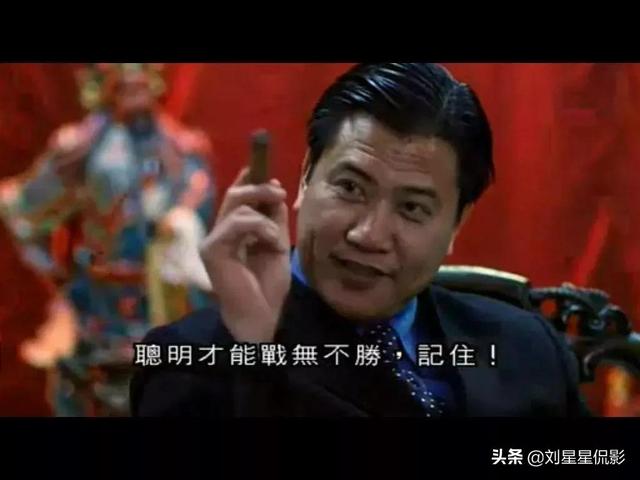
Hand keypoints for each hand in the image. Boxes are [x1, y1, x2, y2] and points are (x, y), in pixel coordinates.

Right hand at [199, 167, 289, 342]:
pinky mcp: (211, 250)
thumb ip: (274, 218)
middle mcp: (219, 234)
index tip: (268, 172)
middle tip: (281, 193)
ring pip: (237, 207)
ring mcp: (212, 241)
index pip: (235, 198)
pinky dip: (259, 227)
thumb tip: (274, 188)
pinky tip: (270, 242)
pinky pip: (237, 223)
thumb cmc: (268, 286)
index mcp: (232, 233)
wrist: (262, 315)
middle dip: (259, 188)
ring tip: (276, 240)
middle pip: (234, 195)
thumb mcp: (277, 244)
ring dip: (265, 219)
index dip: (249, 180)